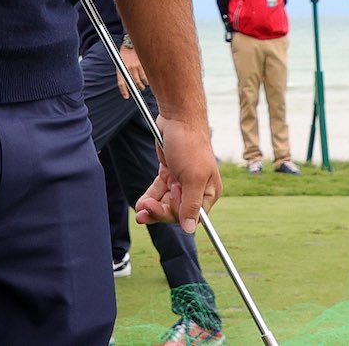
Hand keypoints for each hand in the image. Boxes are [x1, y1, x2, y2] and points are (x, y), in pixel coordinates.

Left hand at [117, 46, 147, 92]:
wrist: (131, 43)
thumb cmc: (125, 54)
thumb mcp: (120, 62)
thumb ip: (124, 72)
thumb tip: (128, 84)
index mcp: (121, 68)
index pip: (121, 82)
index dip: (124, 91)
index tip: (126, 96)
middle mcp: (128, 68)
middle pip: (135, 83)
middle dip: (138, 88)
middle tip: (140, 88)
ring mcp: (136, 66)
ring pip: (142, 81)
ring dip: (143, 84)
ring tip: (143, 83)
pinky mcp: (143, 64)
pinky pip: (147, 76)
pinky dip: (148, 79)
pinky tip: (147, 77)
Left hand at [134, 115, 220, 233]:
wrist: (177, 118)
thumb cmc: (190, 145)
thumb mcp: (193, 177)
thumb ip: (191, 204)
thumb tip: (190, 230)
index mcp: (209, 192)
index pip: (192, 216)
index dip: (174, 215)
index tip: (160, 206)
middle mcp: (196, 188)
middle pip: (177, 210)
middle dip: (159, 212)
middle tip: (143, 210)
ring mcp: (182, 180)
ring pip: (166, 202)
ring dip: (152, 207)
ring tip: (139, 210)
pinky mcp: (169, 172)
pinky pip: (159, 190)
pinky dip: (150, 197)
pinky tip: (141, 203)